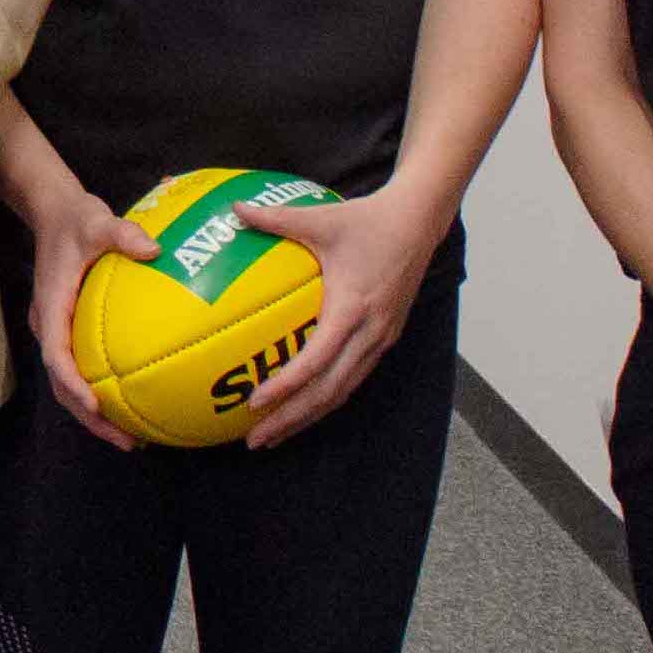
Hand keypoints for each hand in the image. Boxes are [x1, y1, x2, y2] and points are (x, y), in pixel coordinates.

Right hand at [16, 175, 160, 451]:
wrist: (53, 213)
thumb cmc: (75, 219)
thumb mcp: (97, 219)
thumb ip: (123, 234)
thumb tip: (154, 249)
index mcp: (51, 306)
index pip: (56, 353)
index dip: (73, 383)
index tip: (95, 404)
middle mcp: (50, 325)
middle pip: (62, 385)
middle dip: (90, 417)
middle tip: (126, 441)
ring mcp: (58, 331)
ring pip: (70, 384)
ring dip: (95, 414)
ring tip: (132, 438)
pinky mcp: (69, 330)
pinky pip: (82, 369)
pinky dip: (102, 392)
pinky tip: (135, 401)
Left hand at [224, 184, 449, 448]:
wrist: (419, 222)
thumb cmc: (367, 219)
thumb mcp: (320, 217)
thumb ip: (274, 218)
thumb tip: (233, 211)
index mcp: (353, 308)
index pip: (317, 360)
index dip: (286, 386)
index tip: (255, 402)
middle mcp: (371, 332)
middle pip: (329, 391)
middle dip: (292, 419)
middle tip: (255, 441)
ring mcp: (381, 339)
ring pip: (343, 391)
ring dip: (308, 417)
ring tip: (273, 436)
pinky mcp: (386, 338)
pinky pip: (353, 378)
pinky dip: (326, 399)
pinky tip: (302, 409)